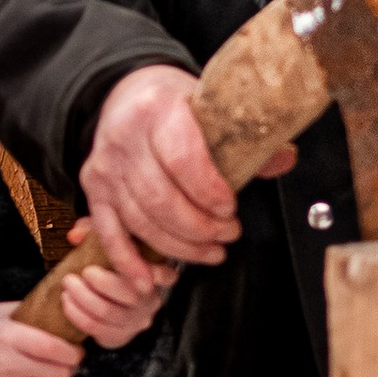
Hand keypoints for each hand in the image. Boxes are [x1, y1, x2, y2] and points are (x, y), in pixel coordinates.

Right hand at [0, 300, 81, 376]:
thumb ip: (20, 309)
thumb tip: (48, 307)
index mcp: (9, 336)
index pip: (56, 349)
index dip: (73, 351)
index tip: (75, 349)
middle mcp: (12, 364)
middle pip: (60, 371)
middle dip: (68, 366)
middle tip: (65, 361)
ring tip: (49, 373)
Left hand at [60, 221, 174, 348]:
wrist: (95, 291)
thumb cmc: (104, 260)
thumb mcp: (102, 237)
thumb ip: (91, 230)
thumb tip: (75, 236)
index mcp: (155, 274)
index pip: (165, 275)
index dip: (150, 272)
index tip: (127, 266)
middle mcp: (151, 299)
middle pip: (131, 295)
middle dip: (101, 284)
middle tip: (79, 274)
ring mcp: (137, 320)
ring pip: (110, 313)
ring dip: (84, 300)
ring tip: (68, 286)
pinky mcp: (121, 336)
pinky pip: (99, 330)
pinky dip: (79, 316)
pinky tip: (67, 303)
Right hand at [79, 64, 291, 300]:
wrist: (127, 95)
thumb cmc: (174, 105)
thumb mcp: (209, 109)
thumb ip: (244, 139)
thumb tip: (284, 160)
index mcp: (158, 110)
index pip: (183, 159)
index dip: (210, 192)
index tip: (231, 208)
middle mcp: (124, 138)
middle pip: (161, 199)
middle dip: (200, 227)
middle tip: (228, 235)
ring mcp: (105, 167)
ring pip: (140, 221)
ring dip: (179, 248)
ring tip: (210, 252)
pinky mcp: (93, 189)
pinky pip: (109, 233)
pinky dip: (129, 262)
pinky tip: (149, 281)